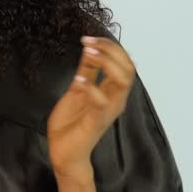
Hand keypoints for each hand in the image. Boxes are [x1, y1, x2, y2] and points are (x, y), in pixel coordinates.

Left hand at [46, 35, 136, 180]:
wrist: (64, 153)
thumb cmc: (72, 124)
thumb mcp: (78, 89)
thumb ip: (87, 72)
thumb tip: (90, 49)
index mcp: (112, 92)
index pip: (124, 63)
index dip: (111, 47)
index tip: (90, 38)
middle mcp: (115, 100)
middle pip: (128, 68)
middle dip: (111, 50)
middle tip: (90, 42)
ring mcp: (107, 111)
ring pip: (121, 81)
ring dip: (105, 62)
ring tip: (88, 54)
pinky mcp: (96, 122)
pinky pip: (101, 102)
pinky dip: (91, 87)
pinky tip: (79, 81)